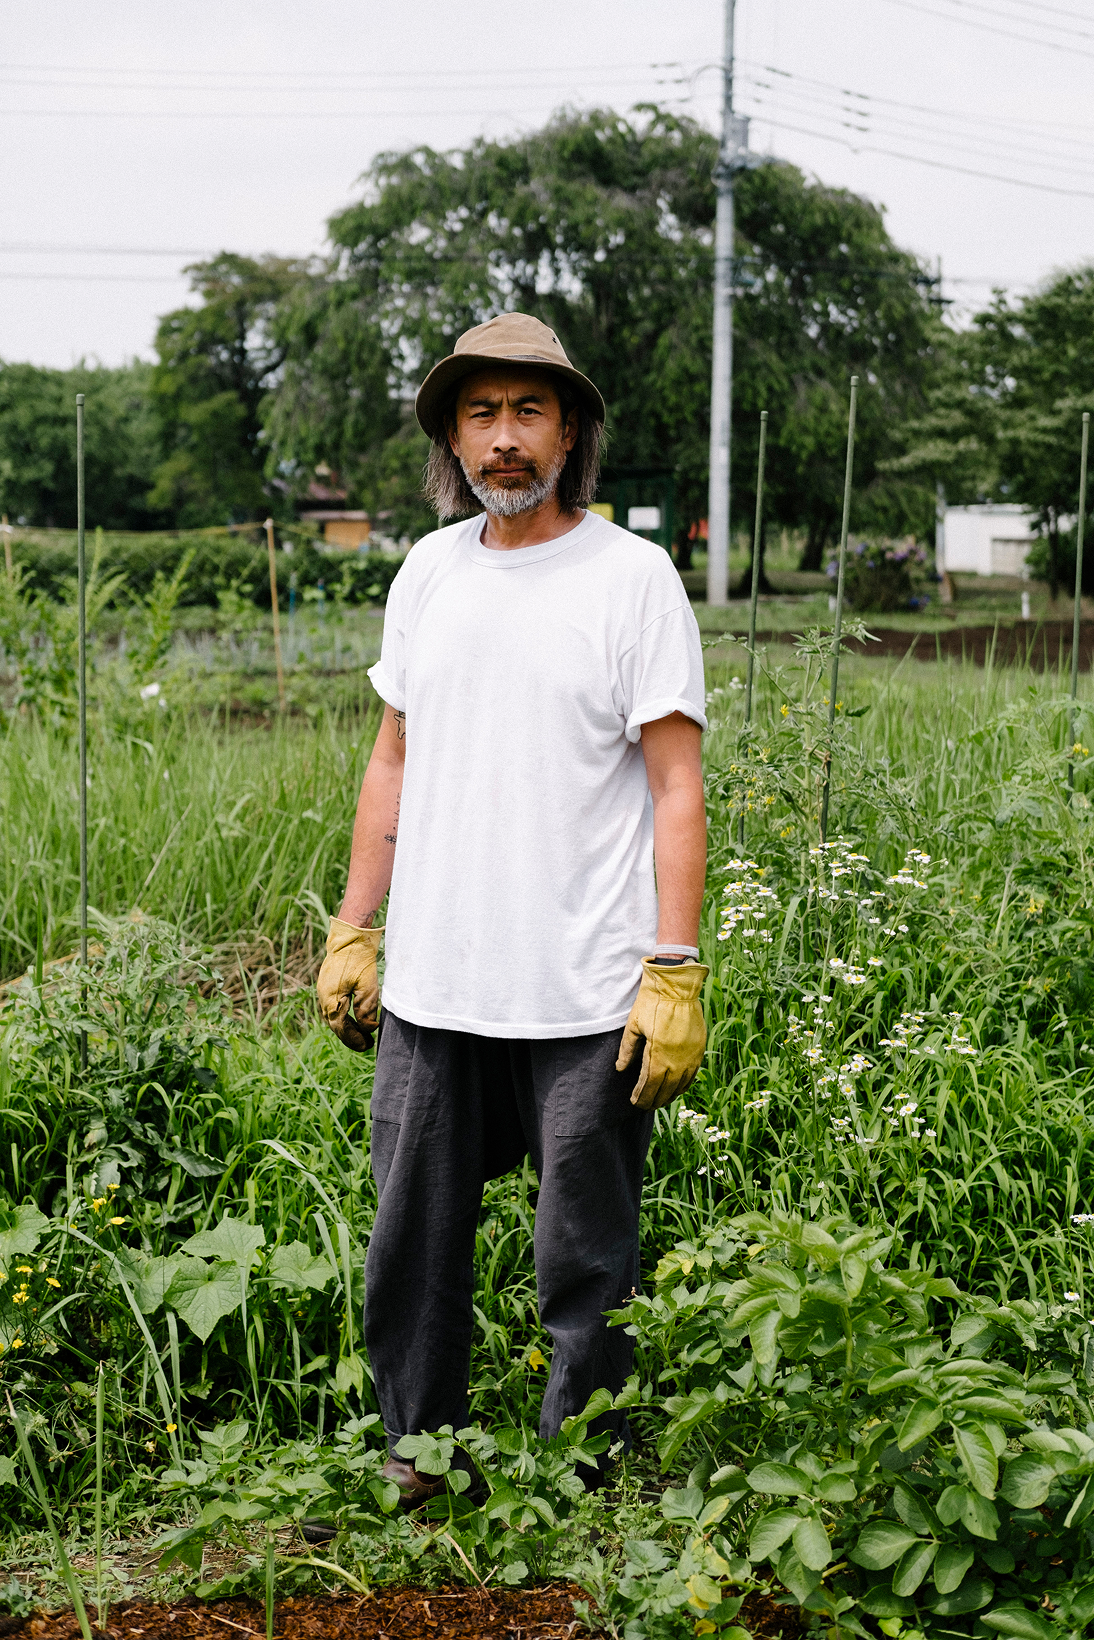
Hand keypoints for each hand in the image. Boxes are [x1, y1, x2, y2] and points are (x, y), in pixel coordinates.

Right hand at [317, 917, 382, 1051]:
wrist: (349, 938)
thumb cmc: (359, 960)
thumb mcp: (368, 986)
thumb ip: (367, 1010)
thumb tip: (369, 1028)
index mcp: (331, 1000)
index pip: (341, 1028)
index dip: (355, 1040)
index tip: (369, 1045)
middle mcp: (323, 998)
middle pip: (336, 1026)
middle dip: (352, 1037)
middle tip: (368, 1044)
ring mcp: (323, 992)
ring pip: (334, 1018)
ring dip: (347, 1028)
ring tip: (363, 1035)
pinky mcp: (327, 987)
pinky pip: (333, 1008)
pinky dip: (343, 1017)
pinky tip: (354, 1020)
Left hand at [616, 957, 708, 1109]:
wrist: (676, 985)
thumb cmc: (652, 1002)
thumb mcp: (633, 1025)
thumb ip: (627, 1049)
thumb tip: (620, 1068)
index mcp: (658, 1053)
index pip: (650, 1084)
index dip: (642, 1096)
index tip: (634, 1102)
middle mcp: (677, 1059)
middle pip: (665, 1089)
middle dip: (654, 1100)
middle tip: (645, 1106)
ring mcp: (691, 1055)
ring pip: (680, 1085)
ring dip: (669, 1095)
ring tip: (659, 1101)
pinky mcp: (699, 1048)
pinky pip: (693, 1074)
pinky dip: (683, 1084)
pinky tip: (676, 1088)